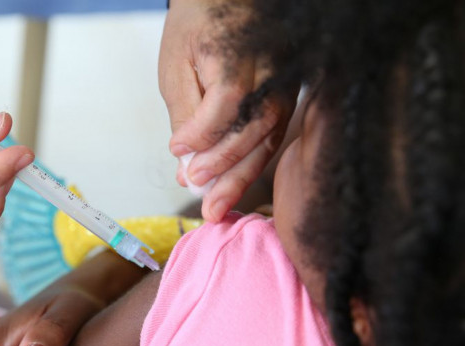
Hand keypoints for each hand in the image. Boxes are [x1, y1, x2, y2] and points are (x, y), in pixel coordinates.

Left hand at [160, 0, 294, 220]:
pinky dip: (250, 164)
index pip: (229, 98)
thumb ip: (185, 111)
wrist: (229, 3)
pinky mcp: (287, 96)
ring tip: (215, 206)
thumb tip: (187, 159)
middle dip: (225, 164)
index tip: (177, 149)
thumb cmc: (198, 27)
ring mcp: (286, 82)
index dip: (203, 131)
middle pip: (256, 123)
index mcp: (240, 48)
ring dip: (241, 176)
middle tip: (197, 190)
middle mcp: (273, 66)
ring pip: (270, 136)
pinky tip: (230, 186)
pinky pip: (273, 136)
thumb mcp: (177, 63)